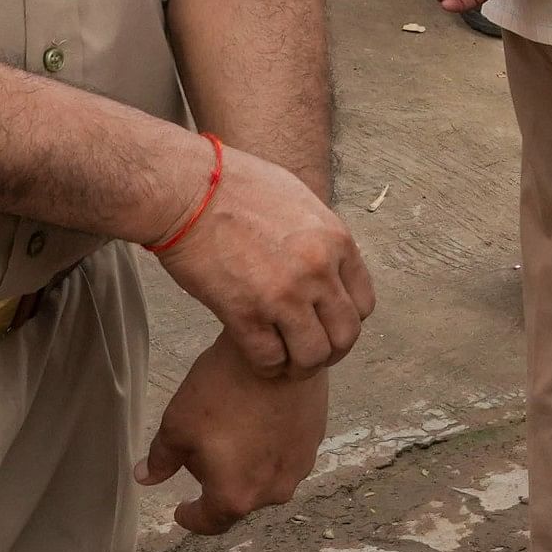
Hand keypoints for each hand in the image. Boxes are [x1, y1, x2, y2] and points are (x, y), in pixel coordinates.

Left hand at [139, 340, 331, 534]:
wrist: (278, 350)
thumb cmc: (223, 390)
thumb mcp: (178, 425)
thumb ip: (162, 459)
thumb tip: (146, 477)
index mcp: (236, 495)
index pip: (211, 522)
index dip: (192, 517)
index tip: (181, 509)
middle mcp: (273, 490)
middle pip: (240, 498)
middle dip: (220, 484)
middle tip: (204, 454)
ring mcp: (300, 465)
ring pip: (266, 477)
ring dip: (249, 466)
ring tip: (235, 434)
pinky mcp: (316, 439)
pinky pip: (287, 455)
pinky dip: (271, 447)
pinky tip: (260, 420)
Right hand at [146, 139, 375, 376]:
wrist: (187, 190)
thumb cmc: (235, 185)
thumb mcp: (299, 200)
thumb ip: (318, 236)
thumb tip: (326, 261)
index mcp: (336, 241)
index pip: (364, 302)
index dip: (346, 320)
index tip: (328, 324)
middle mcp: (318, 271)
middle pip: (345, 335)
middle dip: (331, 351)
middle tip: (310, 352)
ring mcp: (283, 295)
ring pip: (312, 355)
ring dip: (301, 366)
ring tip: (286, 362)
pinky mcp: (244, 313)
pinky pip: (269, 359)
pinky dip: (267, 366)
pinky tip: (259, 359)